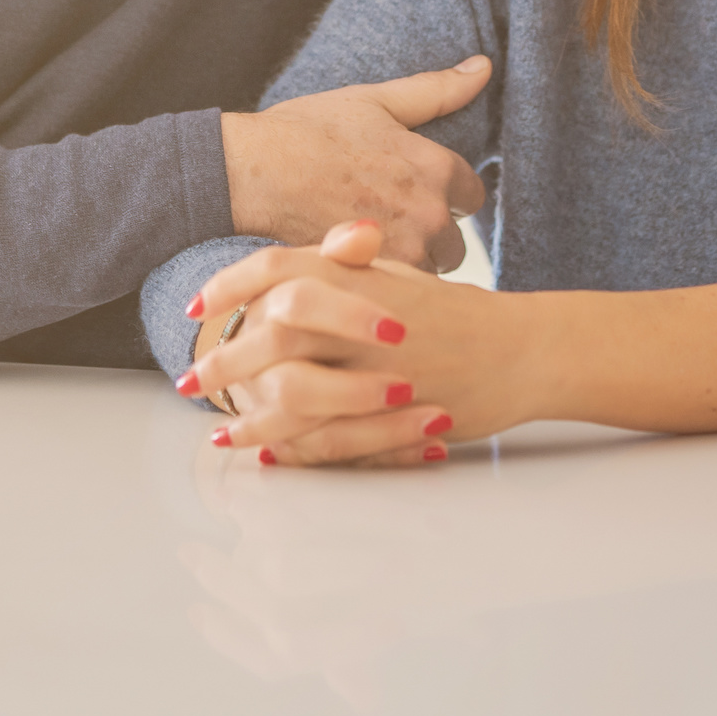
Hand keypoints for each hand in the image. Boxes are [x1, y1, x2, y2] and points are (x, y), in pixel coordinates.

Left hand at [186, 220, 544, 465]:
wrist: (526, 351)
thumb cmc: (462, 315)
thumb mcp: (402, 277)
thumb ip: (346, 268)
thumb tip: (291, 264)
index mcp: (362, 275)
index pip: (276, 269)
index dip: (228, 287)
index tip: (195, 310)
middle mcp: (364, 318)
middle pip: (270, 334)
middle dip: (222, 360)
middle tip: (190, 379)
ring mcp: (378, 370)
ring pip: (290, 392)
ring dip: (247, 415)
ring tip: (221, 429)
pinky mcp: (393, 418)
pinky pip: (327, 438)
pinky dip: (290, 447)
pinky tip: (268, 450)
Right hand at [219, 58, 490, 271]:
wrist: (252, 172)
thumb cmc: (310, 131)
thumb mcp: (377, 101)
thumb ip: (438, 90)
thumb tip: (484, 66)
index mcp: (438, 169)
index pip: (472, 196)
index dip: (443, 193)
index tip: (409, 190)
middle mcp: (431, 214)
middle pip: (454, 243)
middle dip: (427, 235)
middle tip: (383, 219)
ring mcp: (403, 252)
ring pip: (426, 272)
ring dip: (405, 263)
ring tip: (366, 243)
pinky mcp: (372, 281)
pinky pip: (394, 293)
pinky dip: (379, 283)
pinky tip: (352, 264)